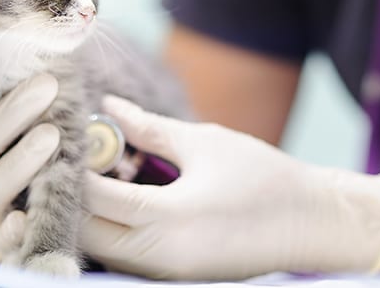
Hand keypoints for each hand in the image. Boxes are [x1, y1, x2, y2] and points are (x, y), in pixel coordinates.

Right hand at [0, 59, 59, 257]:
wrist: (13, 210)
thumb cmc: (11, 150)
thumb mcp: (5, 124)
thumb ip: (11, 94)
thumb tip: (43, 49)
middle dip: (14, 112)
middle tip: (47, 83)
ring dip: (22, 160)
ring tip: (51, 134)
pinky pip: (4, 236)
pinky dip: (11, 229)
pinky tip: (23, 218)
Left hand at [80, 96, 379, 280]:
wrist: (312, 223)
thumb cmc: (264, 177)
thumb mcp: (205, 143)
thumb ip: (149, 129)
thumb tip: (109, 107)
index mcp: (169, 219)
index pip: (95, 200)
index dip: (75, 168)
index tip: (67, 138)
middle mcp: (161, 257)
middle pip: (88, 235)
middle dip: (73, 199)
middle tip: (74, 160)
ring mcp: (167, 274)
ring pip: (104, 250)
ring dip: (91, 217)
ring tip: (97, 176)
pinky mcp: (176, 277)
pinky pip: (127, 257)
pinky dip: (114, 231)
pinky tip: (120, 200)